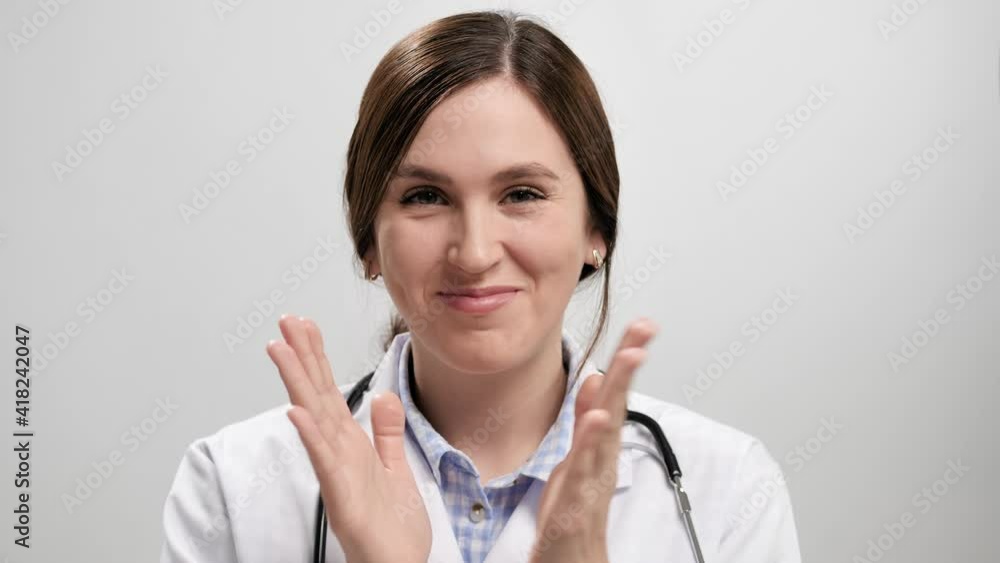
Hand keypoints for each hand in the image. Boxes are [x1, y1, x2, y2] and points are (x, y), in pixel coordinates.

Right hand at [267, 315, 430, 562]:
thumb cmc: (393, 527)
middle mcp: (338, 453)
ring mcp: (337, 472)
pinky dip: (311, 435)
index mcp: (351, 444)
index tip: (305, 324)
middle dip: (302, 356)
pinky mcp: (342, 495)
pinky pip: (324, 460)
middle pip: (316, 395)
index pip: (329, 391)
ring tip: (278, 348)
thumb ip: (387, 432)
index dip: (317, 356)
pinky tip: (298, 411)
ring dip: (296, 383)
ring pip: (313, 418)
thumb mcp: (395, 468)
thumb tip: (383, 395)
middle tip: (286, 319)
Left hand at [528, 318, 658, 562]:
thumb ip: (585, 418)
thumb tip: (597, 379)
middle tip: (645, 329)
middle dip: (630, 363)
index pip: (616, 391)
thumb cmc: (574, 507)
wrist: (571, 555)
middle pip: (619, 401)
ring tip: (628, 358)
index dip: (627, 357)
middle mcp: (603, 454)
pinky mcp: (577, 496)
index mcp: (601, 441)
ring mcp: (592, 474)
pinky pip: (585, 464)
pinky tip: (598, 416)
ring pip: (607, 427)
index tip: (641, 325)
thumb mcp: (577, 452)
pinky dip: (593, 439)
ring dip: (618, 391)